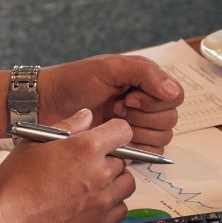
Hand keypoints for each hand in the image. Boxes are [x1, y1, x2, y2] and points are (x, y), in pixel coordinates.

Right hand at [0, 109, 136, 222]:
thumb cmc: (14, 185)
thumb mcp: (34, 143)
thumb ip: (67, 125)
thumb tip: (86, 116)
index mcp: (86, 149)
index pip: (123, 131)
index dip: (114, 131)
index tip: (107, 137)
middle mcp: (100, 174)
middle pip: (124, 159)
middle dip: (109, 158)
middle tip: (87, 163)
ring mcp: (101, 201)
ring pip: (126, 184)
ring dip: (115, 181)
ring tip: (92, 183)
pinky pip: (120, 209)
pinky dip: (111, 205)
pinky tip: (92, 202)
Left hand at [34, 54, 182, 152]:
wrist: (46, 105)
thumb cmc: (74, 81)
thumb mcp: (110, 68)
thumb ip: (146, 74)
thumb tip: (173, 92)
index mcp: (146, 82)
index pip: (175, 96)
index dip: (156, 101)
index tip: (130, 97)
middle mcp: (146, 105)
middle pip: (170, 119)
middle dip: (144, 116)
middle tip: (117, 108)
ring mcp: (137, 127)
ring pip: (163, 138)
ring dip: (138, 131)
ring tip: (112, 122)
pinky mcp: (127, 147)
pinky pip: (150, 154)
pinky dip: (137, 148)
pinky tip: (114, 141)